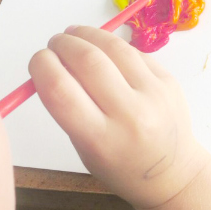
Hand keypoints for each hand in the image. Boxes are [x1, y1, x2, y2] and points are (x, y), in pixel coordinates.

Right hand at [28, 26, 208, 209]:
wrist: (172, 174)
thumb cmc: (120, 166)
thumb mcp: (84, 147)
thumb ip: (68, 107)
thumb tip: (54, 63)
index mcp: (101, 140)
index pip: (60, 90)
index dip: (42, 67)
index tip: (38, 61)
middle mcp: (130, 115)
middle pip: (86, 61)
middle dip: (63, 45)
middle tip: (54, 44)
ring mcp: (154, 94)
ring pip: (113, 47)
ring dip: (86, 35)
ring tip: (74, 34)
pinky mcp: (168, 80)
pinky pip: (133, 52)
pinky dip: (112, 46)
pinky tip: (103, 49)